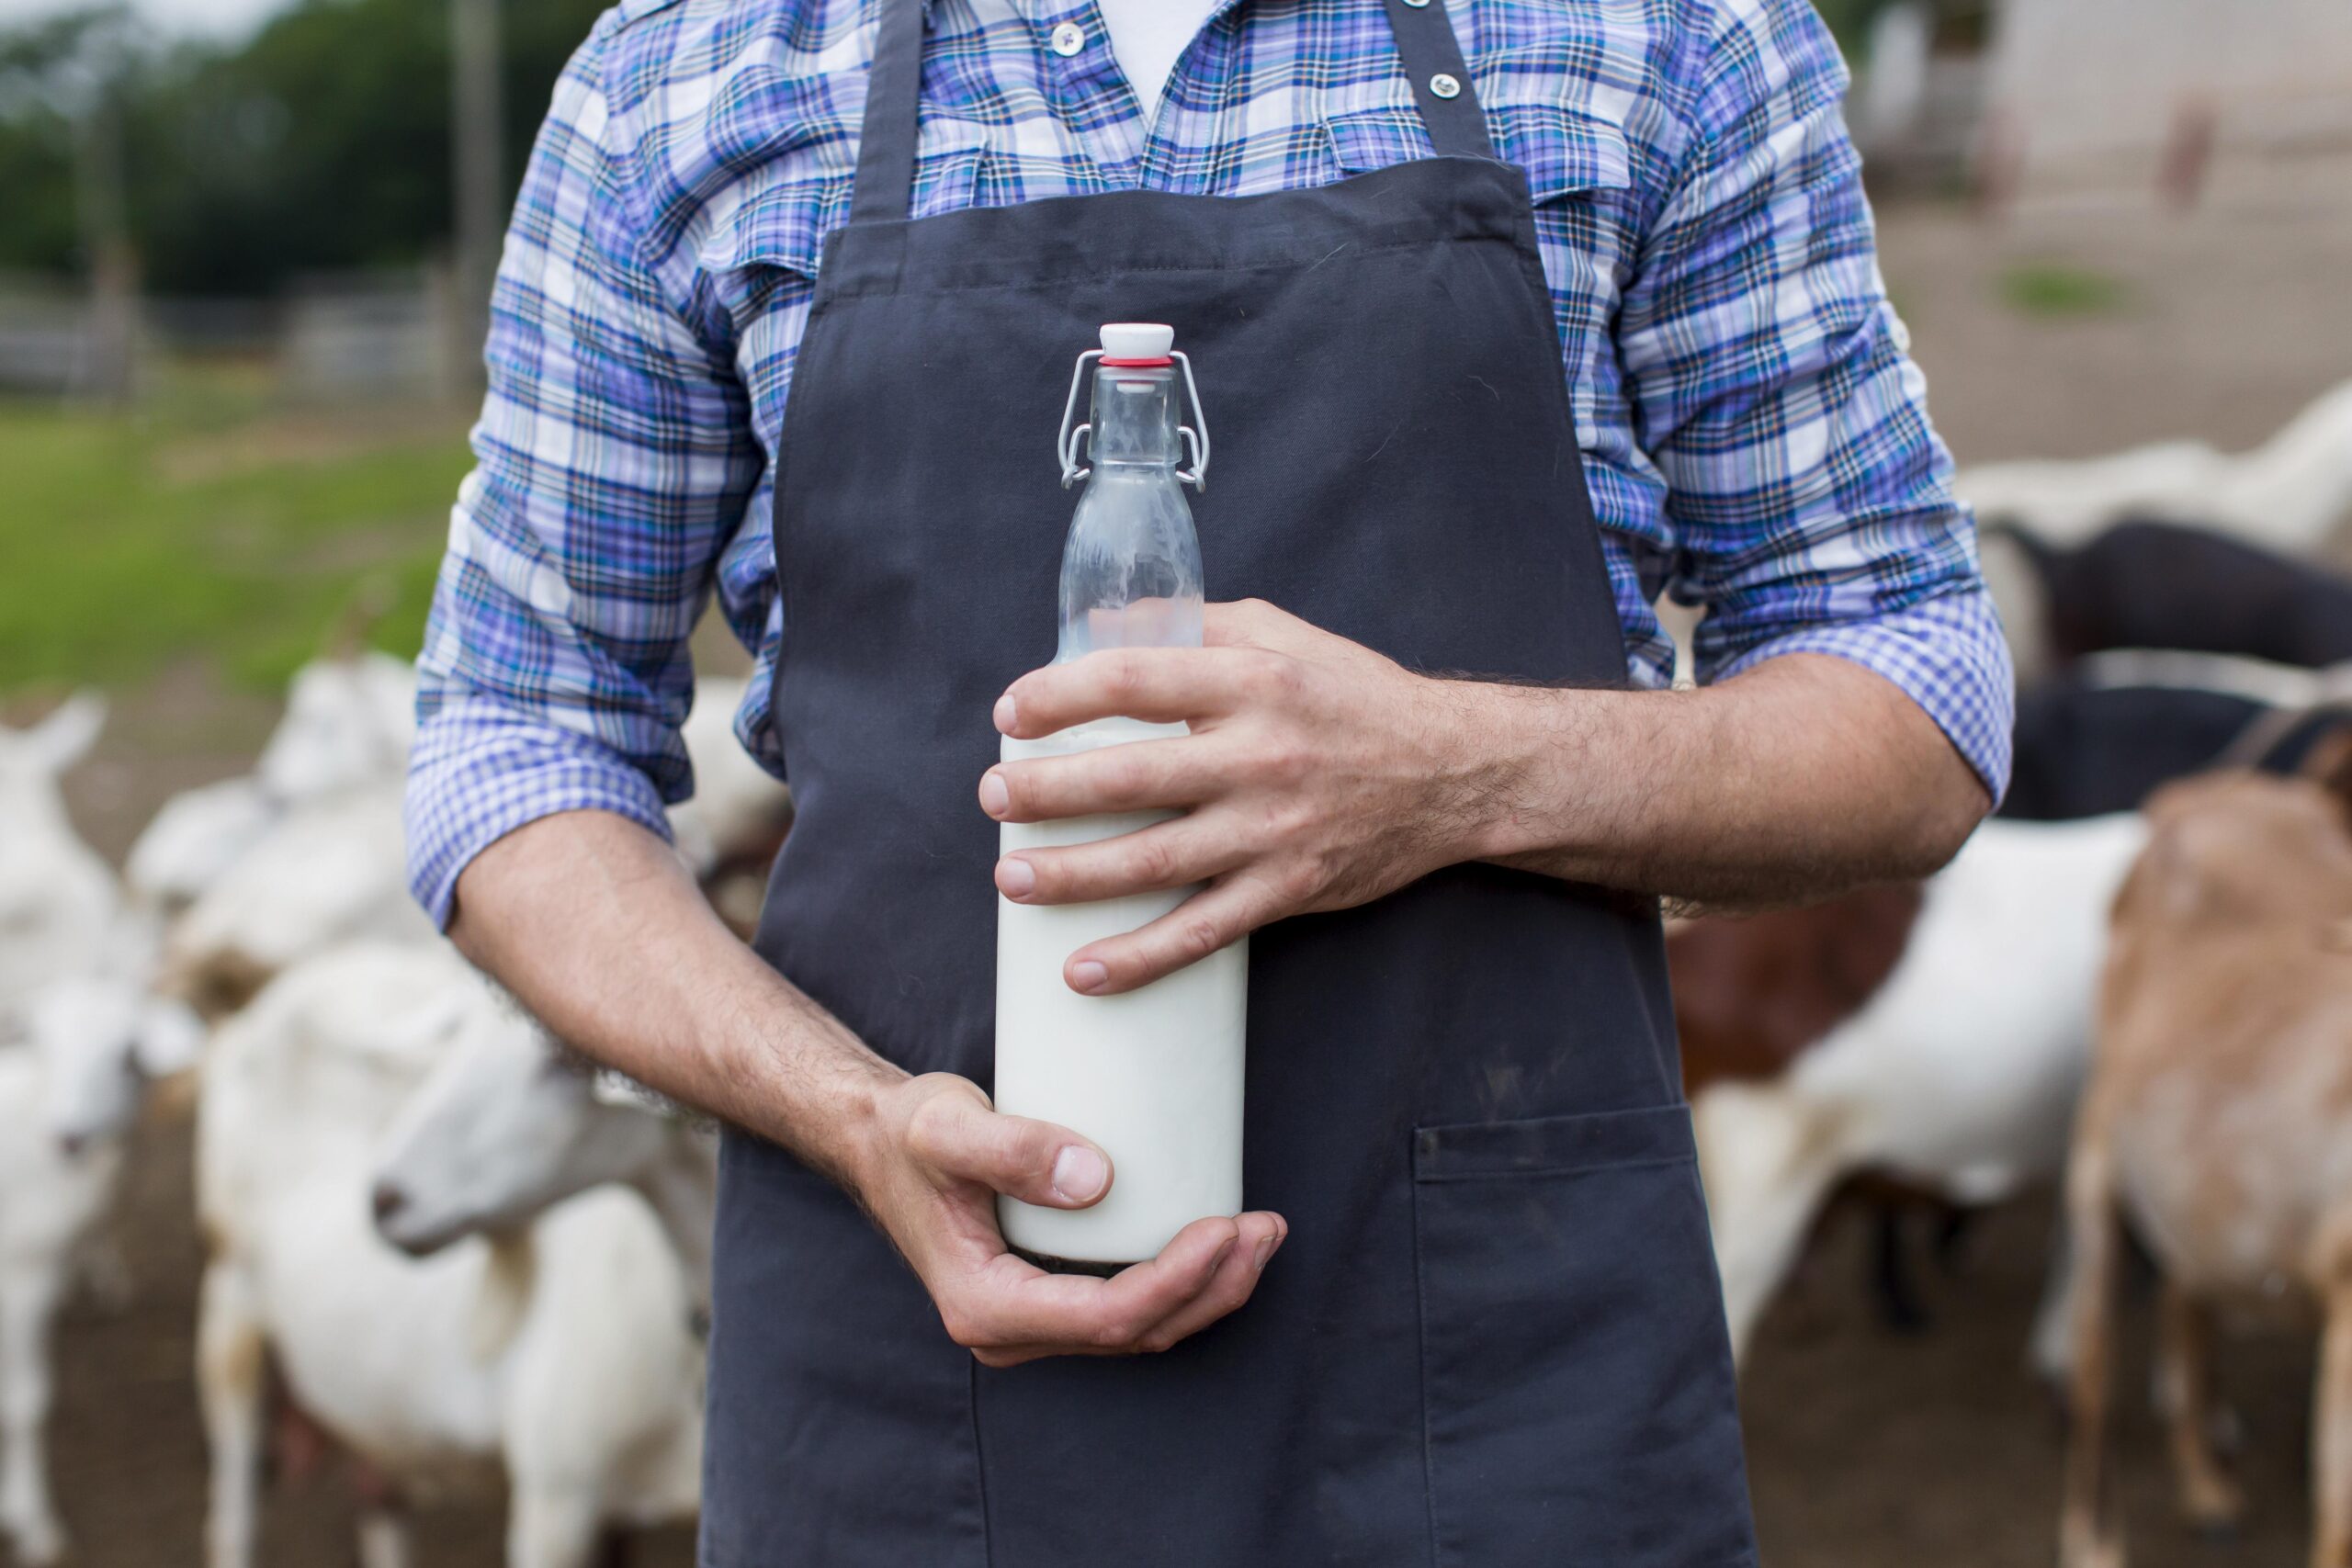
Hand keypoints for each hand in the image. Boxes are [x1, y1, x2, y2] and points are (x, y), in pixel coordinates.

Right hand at [855, 1073, 1286, 1366]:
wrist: (876, 1142)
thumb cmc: (908, 1132)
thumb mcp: (946, 1126)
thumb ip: (1012, 1148)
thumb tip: (1095, 1180)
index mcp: (985, 1306)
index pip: (1106, 1317)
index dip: (1177, 1281)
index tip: (1225, 1226)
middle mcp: (1009, 1330)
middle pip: (1137, 1333)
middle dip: (1214, 1287)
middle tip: (1266, 1227)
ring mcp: (1030, 1321)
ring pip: (1141, 1329)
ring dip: (1210, 1289)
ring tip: (1261, 1233)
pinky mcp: (1047, 1297)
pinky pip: (1128, 1307)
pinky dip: (1181, 1281)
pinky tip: (1216, 1240)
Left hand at [981, 599, 1501, 993]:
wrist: (1455, 771)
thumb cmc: (1355, 697)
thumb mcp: (1280, 635)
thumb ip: (1191, 626)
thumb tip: (1100, 627)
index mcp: (1252, 682)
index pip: (1134, 682)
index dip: (1060, 696)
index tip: (1010, 714)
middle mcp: (1260, 755)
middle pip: (1129, 777)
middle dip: (1045, 792)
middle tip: (992, 800)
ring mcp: (1274, 830)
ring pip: (1154, 862)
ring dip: (1072, 876)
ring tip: (1011, 880)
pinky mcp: (1290, 888)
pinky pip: (1204, 931)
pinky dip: (1141, 957)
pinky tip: (1085, 971)